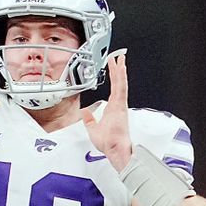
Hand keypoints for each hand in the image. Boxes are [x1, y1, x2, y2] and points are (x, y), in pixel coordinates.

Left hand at [81, 50, 132, 170]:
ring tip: (120, 58)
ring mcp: (120, 104)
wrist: (114, 148)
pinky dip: (121, 77)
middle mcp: (117, 105)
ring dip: (120, 70)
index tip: (112, 69)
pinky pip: (121, 87)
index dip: (113, 77)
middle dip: (116, 69)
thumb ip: (89, 119)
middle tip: (117, 57)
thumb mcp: (93, 129)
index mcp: (112, 109)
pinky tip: (121, 68)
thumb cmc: (109, 143)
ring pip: (120, 82)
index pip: (113, 89)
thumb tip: (84, 112)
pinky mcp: (121, 105)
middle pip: (117, 83)